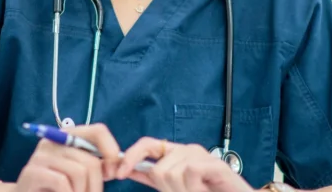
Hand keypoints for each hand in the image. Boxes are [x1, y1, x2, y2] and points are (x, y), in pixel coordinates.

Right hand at [15, 123, 121, 191]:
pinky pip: (63, 183)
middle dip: (96, 186)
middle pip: (91, 160)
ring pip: (79, 172)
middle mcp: (52, 140)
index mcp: (67, 136)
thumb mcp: (78, 174)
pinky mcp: (32, 172)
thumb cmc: (55, 188)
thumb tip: (118, 166)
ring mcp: (40, 155)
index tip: (114, 173)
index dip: (111, 150)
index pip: (98, 130)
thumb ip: (97, 166)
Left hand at [117, 138, 252, 191]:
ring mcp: (200, 154)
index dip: (129, 157)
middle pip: (158, 168)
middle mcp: (186, 150)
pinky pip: (189, 172)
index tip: (118, 173)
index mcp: (174, 154)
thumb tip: (127, 169)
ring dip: (183, 191)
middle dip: (167, 189)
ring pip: (172, 172)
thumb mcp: (173, 188)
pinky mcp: (213, 162)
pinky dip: (193, 188)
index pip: (146, 145)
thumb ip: (152, 178)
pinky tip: (204, 191)